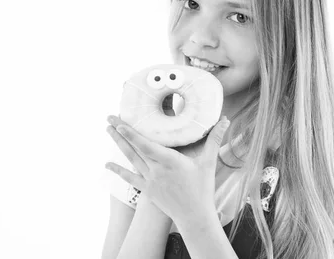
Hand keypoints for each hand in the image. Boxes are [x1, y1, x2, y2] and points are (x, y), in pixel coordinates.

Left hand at [105, 114, 229, 225]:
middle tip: (109, 117)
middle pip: (134, 149)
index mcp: (170, 161)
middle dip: (120, 132)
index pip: (147, 146)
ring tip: (107, 129)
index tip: (120, 124)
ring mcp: (150, 180)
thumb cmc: (203, 188)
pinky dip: (118, 171)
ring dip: (118, 144)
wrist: (194, 216)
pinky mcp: (147, 190)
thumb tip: (226, 121)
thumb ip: (215, 140)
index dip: (132, 135)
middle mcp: (156, 170)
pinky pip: (130, 178)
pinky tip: (107, 165)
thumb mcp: (208, 162)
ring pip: (130, 159)